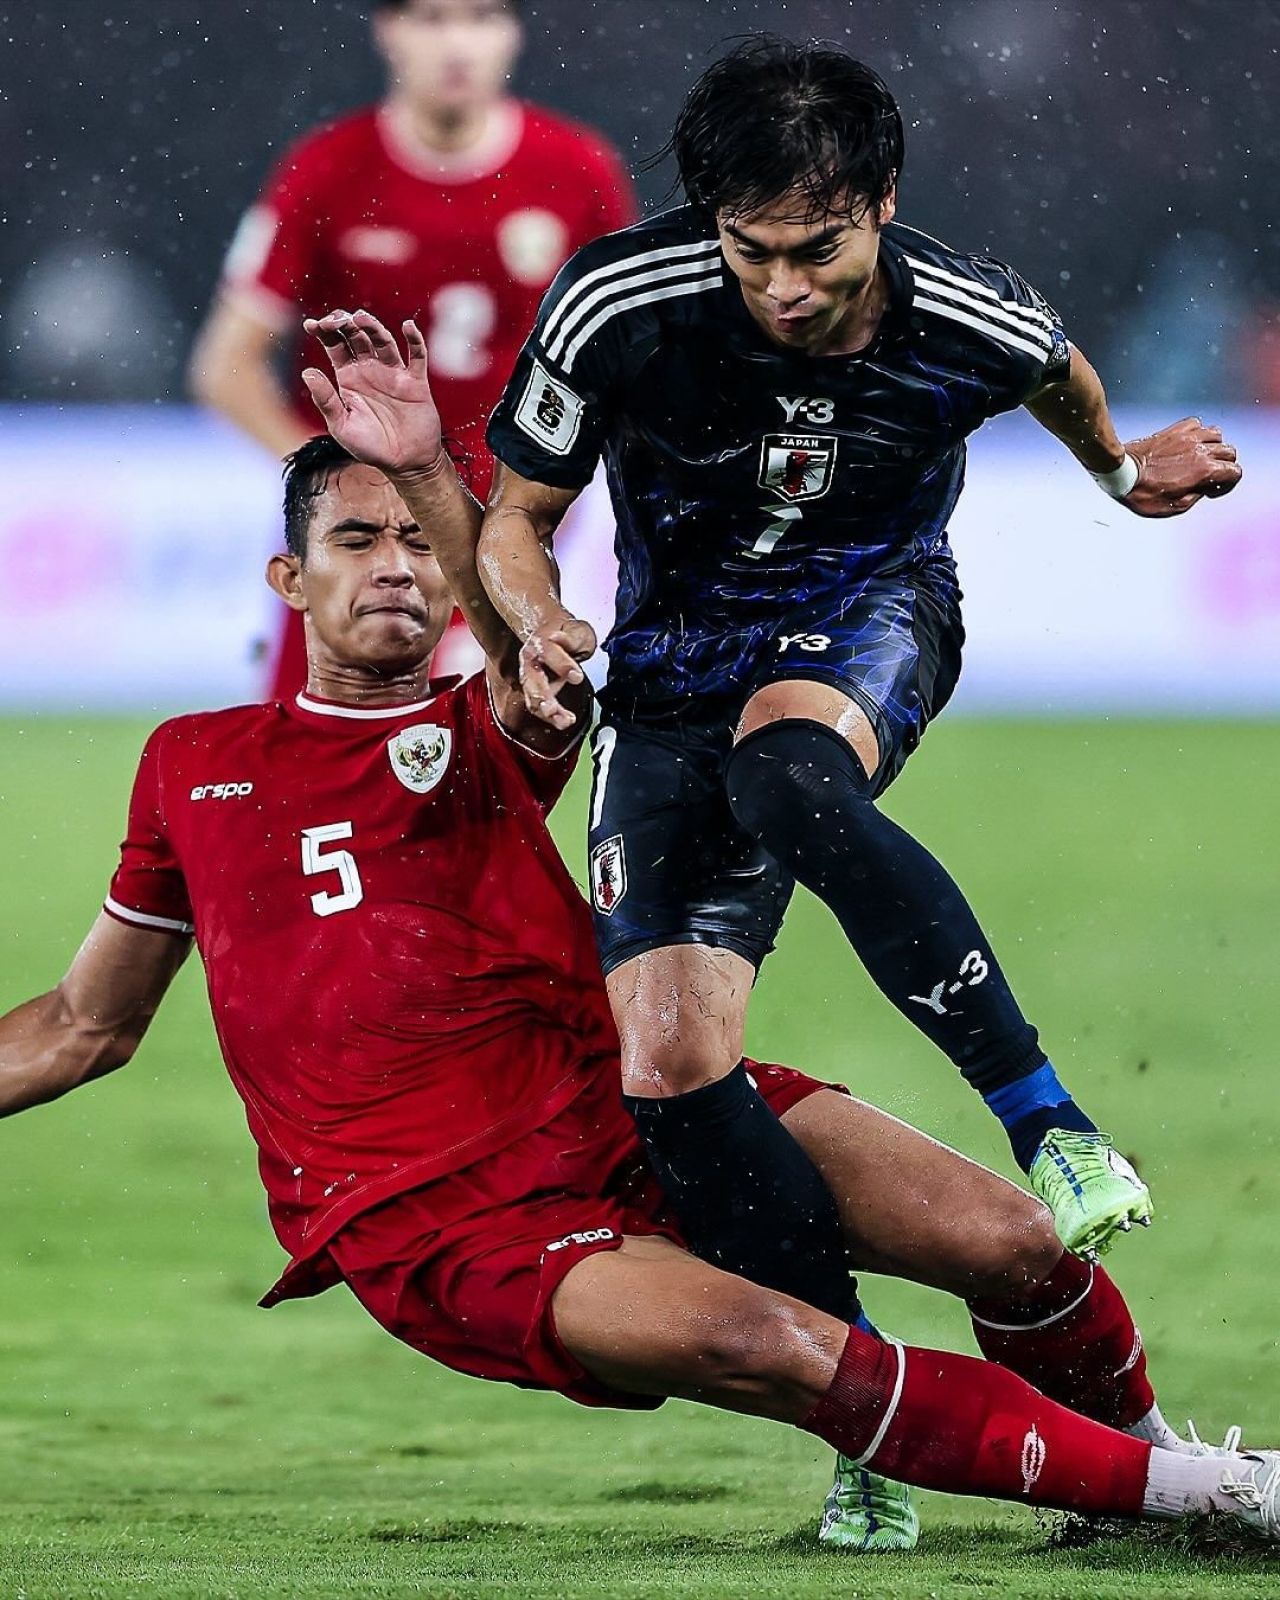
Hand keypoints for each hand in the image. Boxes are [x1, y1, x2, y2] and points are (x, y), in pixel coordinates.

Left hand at [301, 309, 445, 476]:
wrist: (405, 464)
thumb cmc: (371, 447)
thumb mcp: (341, 426)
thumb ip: (326, 400)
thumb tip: (307, 372)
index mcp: (348, 377)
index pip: (334, 344)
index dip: (323, 331)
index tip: (311, 325)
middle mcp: (370, 370)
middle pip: (356, 336)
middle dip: (345, 323)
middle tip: (337, 320)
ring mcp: (393, 373)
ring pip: (382, 340)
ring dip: (372, 326)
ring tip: (360, 318)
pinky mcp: (415, 382)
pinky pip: (416, 355)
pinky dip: (414, 339)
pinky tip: (408, 326)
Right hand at [518, 618, 597, 729]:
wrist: (551, 633)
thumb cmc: (565, 633)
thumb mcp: (576, 630)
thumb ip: (571, 637)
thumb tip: (558, 637)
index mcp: (541, 642)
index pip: (549, 652)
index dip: (562, 665)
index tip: (576, 676)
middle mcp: (531, 661)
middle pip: (532, 680)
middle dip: (542, 696)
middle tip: (552, 709)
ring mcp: (530, 677)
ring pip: (532, 697)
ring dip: (546, 712)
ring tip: (563, 721)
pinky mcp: (534, 691)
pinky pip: (538, 706)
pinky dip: (550, 717)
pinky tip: (563, 721)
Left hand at [1121, 416, 1241, 517]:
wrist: (1121, 473)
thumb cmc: (1143, 494)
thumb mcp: (1174, 507)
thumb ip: (1195, 496)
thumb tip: (1203, 488)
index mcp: (1204, 471)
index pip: (1235, 471)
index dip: (1228, 484)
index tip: (1211, 491)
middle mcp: (1201, 450)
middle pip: (1229, 452)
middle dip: (1224, 465)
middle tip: (1207, 476)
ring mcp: (1188, 436)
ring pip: (1217, 434)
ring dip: (1214, 446)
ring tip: (1200, 457)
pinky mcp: (1174, 430)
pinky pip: (1197, 423)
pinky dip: (1197, 432)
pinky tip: (1187, 443)